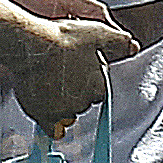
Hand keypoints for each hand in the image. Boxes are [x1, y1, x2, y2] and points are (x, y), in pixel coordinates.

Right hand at [0, 15, 136, 135]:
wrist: (30, 46)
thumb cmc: (61, 39)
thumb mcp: (98, 33)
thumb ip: (119, 42)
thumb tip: (133, 47)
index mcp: (98, 87)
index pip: (99, 91)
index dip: (89, 81)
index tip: (79, 71)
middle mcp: (82, 103)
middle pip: (83, 103)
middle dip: (76, 92)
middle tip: (62, 75)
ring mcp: (62, 110)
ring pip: (68, 114)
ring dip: (63, 105)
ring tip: (50, 86)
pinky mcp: (42, 115)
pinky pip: (53, 130)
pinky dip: (52, 125)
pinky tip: (49, 116)